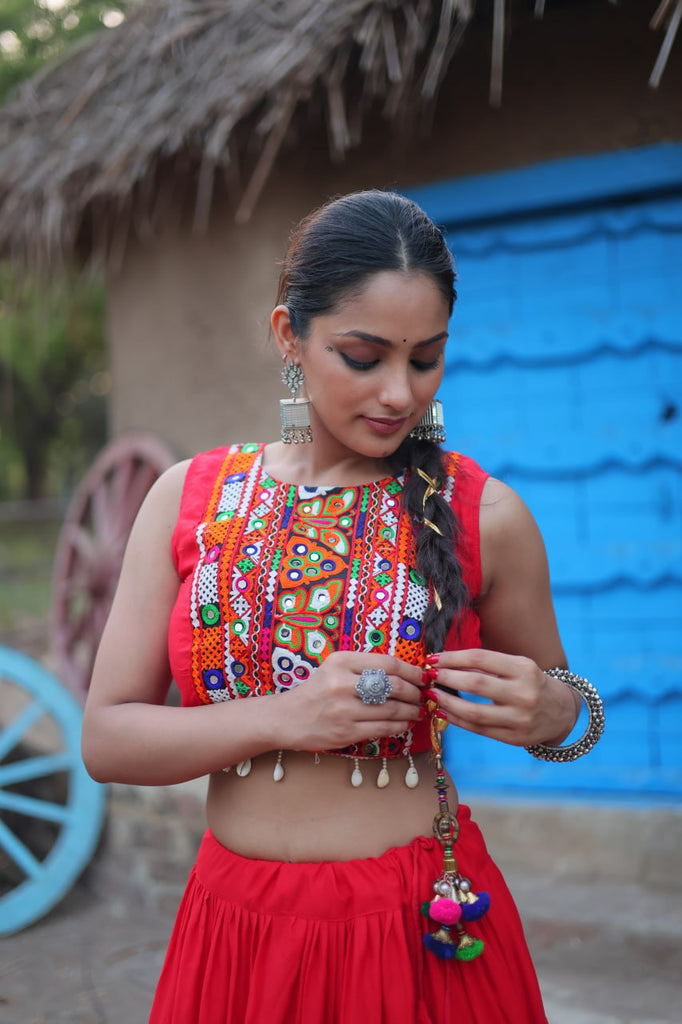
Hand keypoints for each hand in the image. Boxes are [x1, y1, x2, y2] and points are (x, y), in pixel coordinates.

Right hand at [277, 651, 424, 751]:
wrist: (286, 718)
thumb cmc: (316, 691)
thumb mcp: (335, 668)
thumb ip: (364, 667)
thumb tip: (404, 674)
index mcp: (341, 662)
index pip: (388, 663)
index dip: (412, 671)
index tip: (423, 676)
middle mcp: (342, 683)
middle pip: (394, 686)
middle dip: (415, 692)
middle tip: (422, 695)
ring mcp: (344, 709)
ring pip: (391, 709)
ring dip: (411, 711)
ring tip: (418, 710)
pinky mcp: (345, 732)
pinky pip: (383, 728)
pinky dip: (400, 726)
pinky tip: (405, 723)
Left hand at [425, 648, 577, 747]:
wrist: (561, 712)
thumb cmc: (531, 683)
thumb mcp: (517, 667)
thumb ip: (486, 665)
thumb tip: (446, 662)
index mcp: (524, 668)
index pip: (480, 658)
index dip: (452, 657)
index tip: (433, 658)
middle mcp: (524, 693)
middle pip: (476, 683)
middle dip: (447, 678)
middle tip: (428, 675)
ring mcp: (520, 718)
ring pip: (474, 711)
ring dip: (447, 703)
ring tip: (432, 695)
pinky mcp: (514, 738)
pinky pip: (478, 729)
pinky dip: (457, 720)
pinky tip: (443, 712)